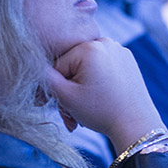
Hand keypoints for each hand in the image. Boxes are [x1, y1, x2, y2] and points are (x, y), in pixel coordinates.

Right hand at [47, 38, 163, 153]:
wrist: (137, 125)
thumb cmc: (101, 112)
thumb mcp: (66, 97)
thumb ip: (44, 78)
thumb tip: (31, 64)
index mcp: (90, 47)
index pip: (58, 66)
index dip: (55, 88)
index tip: (57, 108)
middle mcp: (105, 42)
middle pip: (74, 66)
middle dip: (70, 92)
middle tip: (71, 116)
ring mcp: (119, 49)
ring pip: (87, 68)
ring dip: (81, 89)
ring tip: (84, 112)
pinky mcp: (127, 59)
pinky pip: (102, 68)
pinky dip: (96, 83)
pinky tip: (98, 100)